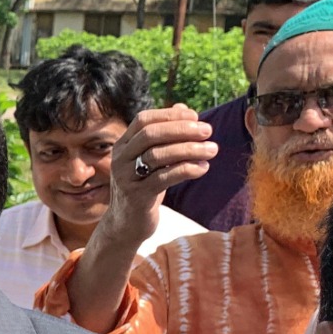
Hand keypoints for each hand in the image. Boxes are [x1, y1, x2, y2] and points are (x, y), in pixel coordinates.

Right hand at [102, 105, 217, 250]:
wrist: (125, 225)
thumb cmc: (143, 187)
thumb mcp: (151, 160)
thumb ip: (164, 135)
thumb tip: (183, 108)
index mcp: (123, 145)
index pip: (144, 120)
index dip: (170, 115)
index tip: (196, 117)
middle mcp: (120, 159)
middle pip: (150, 134)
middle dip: (182, 129)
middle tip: (208, 131)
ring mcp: (126, 178)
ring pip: (158, 155)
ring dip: (189, 149)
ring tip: (212, 149)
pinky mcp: (137, 197)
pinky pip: (164, 178)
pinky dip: (187, 170)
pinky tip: (203, 168)